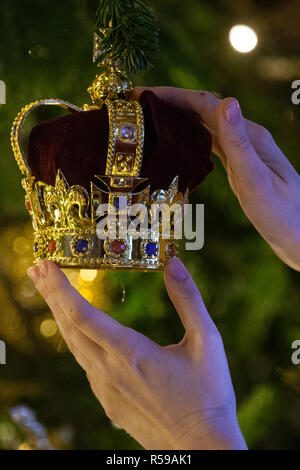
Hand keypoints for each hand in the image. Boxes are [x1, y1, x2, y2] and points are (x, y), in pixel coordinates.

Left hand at [27, 259, 246, 449]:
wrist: (202, 448)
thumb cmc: (208, 395)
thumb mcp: (207, 341)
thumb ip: (188, 300)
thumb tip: (174, 264)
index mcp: (131, 353)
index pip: (83, 314)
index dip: (60, 288)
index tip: (46, 265)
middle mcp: (110, 371)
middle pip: (69, 326)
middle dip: (50, 295)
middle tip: (36, 270)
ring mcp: (106, 389)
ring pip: (74, 346)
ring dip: (59, 316)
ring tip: (49, 294)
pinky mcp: (109, 402)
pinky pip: (85, 365)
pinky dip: (74, 340)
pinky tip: (76, 333)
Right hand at [132, 87, 299, 270]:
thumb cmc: (281, 215)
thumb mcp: (257, 182)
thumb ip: (240, 145)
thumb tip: (226, 102)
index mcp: (248, 135)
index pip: (204, 103)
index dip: (171, 95)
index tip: (141, 94)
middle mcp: (244, 136)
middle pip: (201, 109)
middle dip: (168, 102)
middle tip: (135, 106)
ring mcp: (241, 149)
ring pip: (203, 125)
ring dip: (176, 118)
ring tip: (147, 121)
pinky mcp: (238, 164)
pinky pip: (208, 143)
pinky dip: (188, 137)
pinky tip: (174, 146)